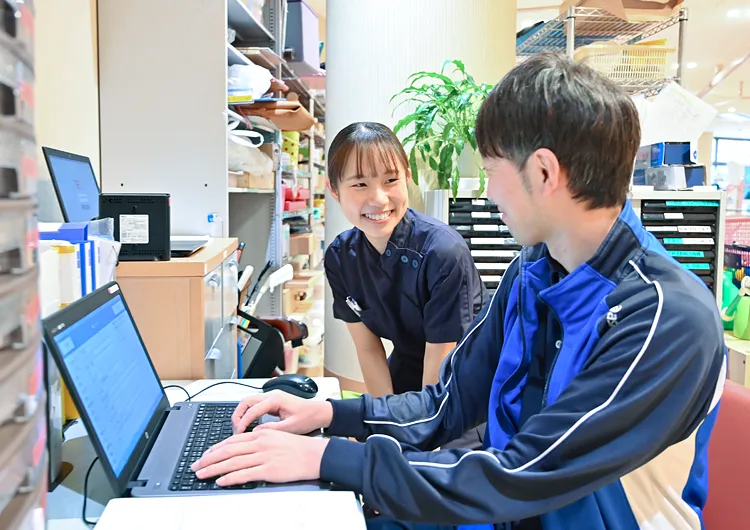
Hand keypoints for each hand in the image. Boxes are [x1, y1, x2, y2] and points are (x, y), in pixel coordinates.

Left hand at [191, 429, 328, 485]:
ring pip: (232, 462)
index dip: (215, 448)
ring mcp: (263, 457)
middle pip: (227, 451)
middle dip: (208, 459)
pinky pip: (244, 474)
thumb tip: (244, 446)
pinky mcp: (268, 470)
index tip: (204, 455)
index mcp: (260, 435)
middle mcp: (259, 443)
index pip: (232, 441)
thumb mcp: (276, 436)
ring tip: (201, 474)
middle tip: (195, 466)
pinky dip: (230, 478)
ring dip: (213, 469)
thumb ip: (259, 439)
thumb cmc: (298, 447)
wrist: (314, 455)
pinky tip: (220, 481)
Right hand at [232, 390, 332, 434]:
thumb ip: (272, 429)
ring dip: (242, 413)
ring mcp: (272, 397)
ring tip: (239, 428)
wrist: (318, 412)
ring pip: (249, 402)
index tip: (238, 433)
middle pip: (246, 401)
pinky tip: (247, 424)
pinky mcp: (273, 402)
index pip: (252, 410)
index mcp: (276, 400)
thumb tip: (255, 432)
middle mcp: (272, 395)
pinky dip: (248, 413)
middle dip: (238, 415)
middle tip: (235, 429)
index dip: (243, 422)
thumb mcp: (290, 427)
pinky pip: (255, 405)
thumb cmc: (308, 417)